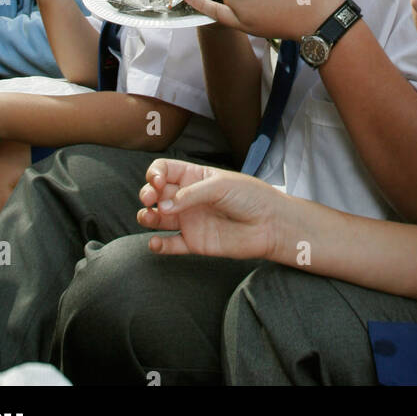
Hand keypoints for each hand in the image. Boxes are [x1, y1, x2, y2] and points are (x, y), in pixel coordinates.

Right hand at [137, 158, 284, 261]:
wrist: (269, 224)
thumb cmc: (250, 196)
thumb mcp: (220, 186)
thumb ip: (190, 195)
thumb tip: (162, 206)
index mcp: (194, 177)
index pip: (165, 171)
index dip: (155, 174)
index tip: (157, 182)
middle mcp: (188, 198)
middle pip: (156, 194)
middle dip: (147, 194)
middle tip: (150, 200)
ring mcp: (190, 220)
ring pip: (158, 219)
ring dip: (147, 217)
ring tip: (149, 218)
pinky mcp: (194, 243)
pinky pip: (171, 245)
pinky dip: (158, 245)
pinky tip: (155, 243)